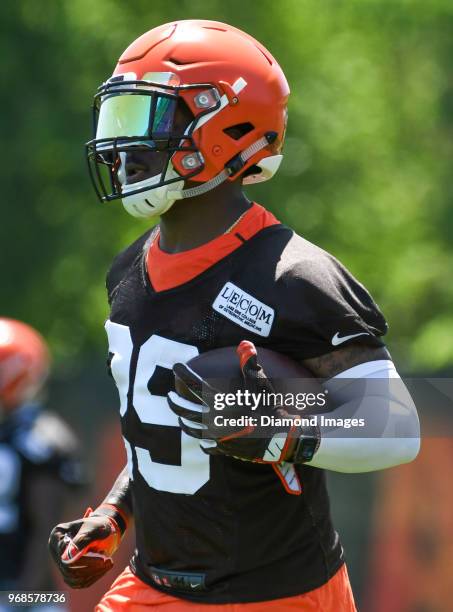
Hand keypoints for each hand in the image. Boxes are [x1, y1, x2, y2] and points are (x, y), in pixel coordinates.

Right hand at [48, 508, 120, 588]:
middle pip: (68, 569)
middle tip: (109, 562)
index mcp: (57, 535)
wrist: (102, 529)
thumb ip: (82, 540)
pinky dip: (92, 578)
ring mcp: (60, 562)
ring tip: (109, 563)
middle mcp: (55, 550)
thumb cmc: (98, 525)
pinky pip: (78, 583)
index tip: (103, 559)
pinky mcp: (68, 572)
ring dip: (93, 574)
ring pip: (73, 578)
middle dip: (90, 568)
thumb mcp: (94, 529)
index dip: (85, 560)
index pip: (66, 556)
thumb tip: (66, 557)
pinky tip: (104, 569)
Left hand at [168, 340, 302, 462]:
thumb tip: (245, 344)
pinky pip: (209, 447)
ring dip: (185, 423)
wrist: (283, 439)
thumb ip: (250, 365)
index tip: (176, 366)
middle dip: (176, 403)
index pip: (196, 385)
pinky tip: (202, 440)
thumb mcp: (262, 385)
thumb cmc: (271, 409)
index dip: (184, 374)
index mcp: (223, 402)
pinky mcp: (226, 449)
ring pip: (194, 431)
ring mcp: (220, 437)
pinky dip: (204, 442)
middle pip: (188, 411)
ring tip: (180, 418)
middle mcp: (217, 420)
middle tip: (169, 396)